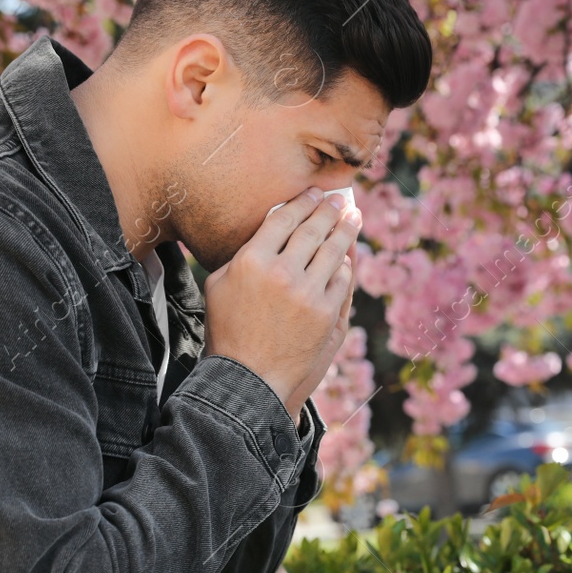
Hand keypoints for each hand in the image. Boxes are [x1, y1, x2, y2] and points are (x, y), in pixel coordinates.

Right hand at [202, 187, 361, 416]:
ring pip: (333, 251)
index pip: (282, 219)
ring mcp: (307, 293)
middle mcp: (281, 272)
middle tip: (340, 198)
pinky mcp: (326, 313)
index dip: (301, 202)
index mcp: (250, 260)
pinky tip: (347, 258)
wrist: (247, 378)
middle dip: (329, 209)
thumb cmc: (227, 331)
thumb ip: (242, 255)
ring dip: (346, 230)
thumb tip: (269, 231)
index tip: (313, 193)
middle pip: (312, 229)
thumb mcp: (218, 286)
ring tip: (353, 217)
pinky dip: (345, 266)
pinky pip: (341, 280)